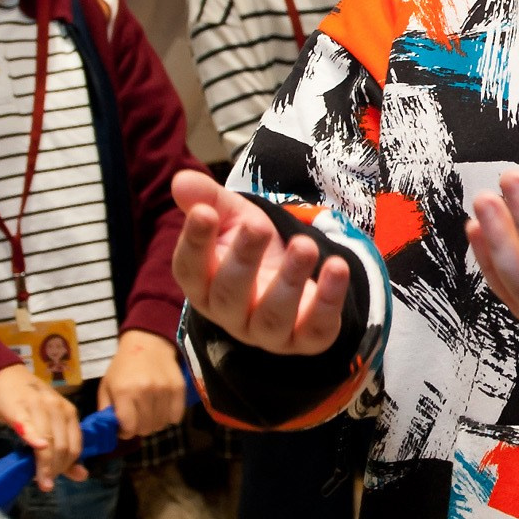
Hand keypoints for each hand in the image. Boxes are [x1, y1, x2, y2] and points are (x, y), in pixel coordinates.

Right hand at [0, 359, 84, 490]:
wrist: (5, 378)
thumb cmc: (29, 403)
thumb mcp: (51, 423)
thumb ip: (65, 449)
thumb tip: (82, 476)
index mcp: (69, 412)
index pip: (75, 446)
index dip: (68, 466)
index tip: (56, 477)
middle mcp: (58, 409)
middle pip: (63, 447)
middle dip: (56, 469)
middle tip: (45, 482)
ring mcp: (39, 407)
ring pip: (48, 442)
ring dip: (44, 465)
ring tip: (39, 480)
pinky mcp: (18, 409)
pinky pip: (28, 426)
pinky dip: (34, 438)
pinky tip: (37, 448)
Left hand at [99, 327, 188, 437]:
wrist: (148, 343)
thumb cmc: (124, 366)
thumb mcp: (107, 385)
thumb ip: (105, 409)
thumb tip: (112, 430)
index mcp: (124, 391)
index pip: (128, 427)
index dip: (125, 432)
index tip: (124, 427)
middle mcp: (145, 392)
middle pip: (145, 428)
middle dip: (139, 428)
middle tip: (137, 419)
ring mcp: (164, 390)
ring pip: (161, 425)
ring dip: (154, 423)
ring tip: (149, 412)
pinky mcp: (178, 389)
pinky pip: (176, 417)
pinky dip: (169, 417)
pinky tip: (162, 408)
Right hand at [171, 169, 353, 354]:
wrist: (292, 273)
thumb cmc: (252, 245)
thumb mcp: (231, 216)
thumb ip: (208, 200)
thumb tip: (182, 179)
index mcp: (203, 284)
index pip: (190, 269)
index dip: (195, 243)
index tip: (204, 213)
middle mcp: (229, 314)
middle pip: (229, 293)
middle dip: (244, 259)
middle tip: (258, 226)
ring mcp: (267, 332)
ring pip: (272, 316)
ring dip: (289, 280)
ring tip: (304, 244)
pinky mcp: (305, 339)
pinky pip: (315, 328)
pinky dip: (328, 299)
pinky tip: (336, 267)